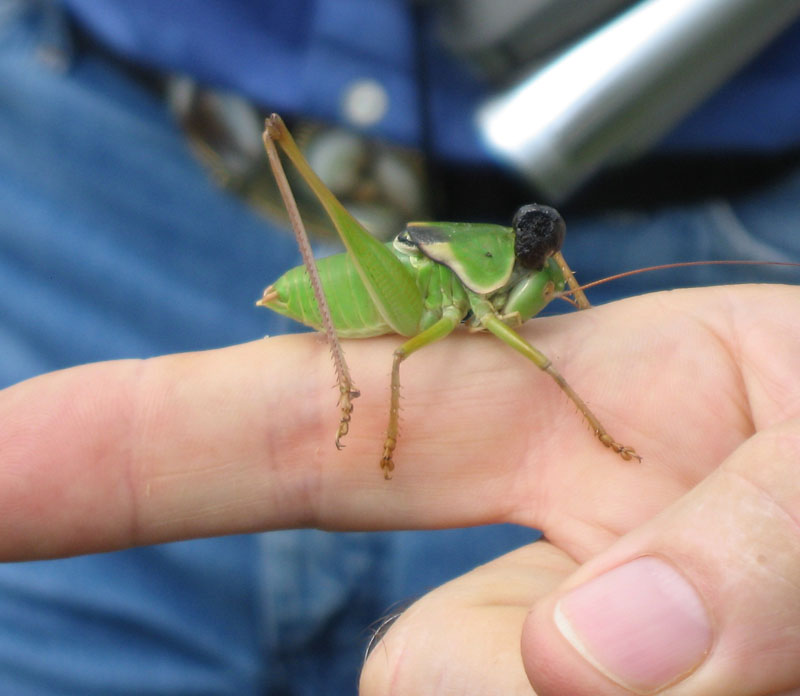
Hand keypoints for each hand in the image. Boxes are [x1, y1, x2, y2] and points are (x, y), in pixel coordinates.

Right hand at [2, 285, 798, 694]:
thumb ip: (747, 530)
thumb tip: (593, 658)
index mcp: (553, 414)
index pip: (312, 415)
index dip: (135, 441)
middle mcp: (547, 554)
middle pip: (421, 666)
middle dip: (480, 681)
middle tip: (616, 651)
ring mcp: (575, 670)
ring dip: (574, 695)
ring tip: (730, 644)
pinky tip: (677, 664)